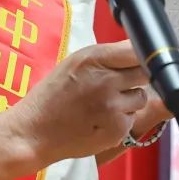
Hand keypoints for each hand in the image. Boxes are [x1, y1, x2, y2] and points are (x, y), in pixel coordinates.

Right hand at [8, 40, 147, 164]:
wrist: (34, 131)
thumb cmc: (53, 95)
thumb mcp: (75, 62)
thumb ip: (108, 55)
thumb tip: (139, 48)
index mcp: (94, 59)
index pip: (136, 50)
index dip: (141, 55)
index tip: (139, 60)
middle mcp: (106, 82)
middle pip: (144, 73)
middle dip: (135, 78)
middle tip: (117, 85)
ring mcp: (113, 108)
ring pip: (140, 97)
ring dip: (129, 100)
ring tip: (104, 104)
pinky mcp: (117, 130)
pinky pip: (132, 119)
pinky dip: (121, 120)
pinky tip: (101, 120)